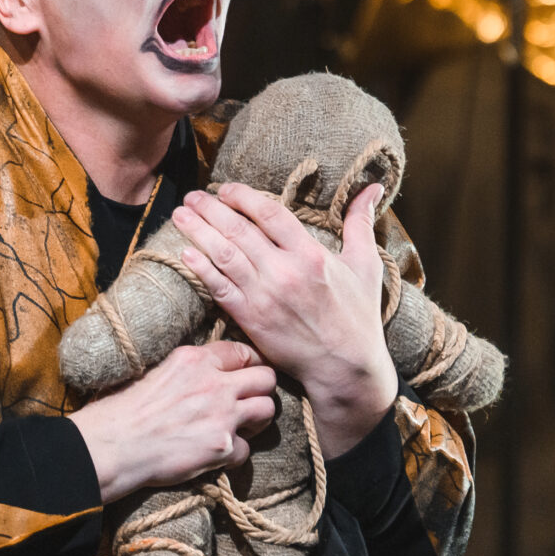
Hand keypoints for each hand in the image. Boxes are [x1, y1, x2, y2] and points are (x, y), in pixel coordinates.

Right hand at [69, 340, 279, 503]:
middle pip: (266, 378)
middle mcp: (214, 383)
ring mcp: (222, 415)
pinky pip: (246, 450)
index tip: (245, 375)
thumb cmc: (124, 409)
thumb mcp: (158, 371)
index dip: (249, 365)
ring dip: (258, 420)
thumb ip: (190, 370)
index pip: (243, 352)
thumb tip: (206, 374)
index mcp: (196, 359)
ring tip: (242, 427)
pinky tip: (218, 454)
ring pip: (267, 410)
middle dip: (261, 390)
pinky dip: (235, 455)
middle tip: (249, 401)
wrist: (114, 444)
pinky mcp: (221, 446)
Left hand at [172, 182, 396, 457]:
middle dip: (211, 209)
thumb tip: (374, 188)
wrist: (345, 367)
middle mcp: (284, 272)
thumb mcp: (366, 265)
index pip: (269, 214)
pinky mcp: (251, 319)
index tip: (226, 189)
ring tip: (180, 216)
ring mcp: (264, 296)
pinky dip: (201, 269)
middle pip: (239, 231)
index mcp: (311, 254)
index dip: (243, 197)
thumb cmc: (358, 316)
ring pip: (224, 256)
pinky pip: (220, 289)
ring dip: (198, 233)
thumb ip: (361, 223)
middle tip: (193, 197)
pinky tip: (186, 254)